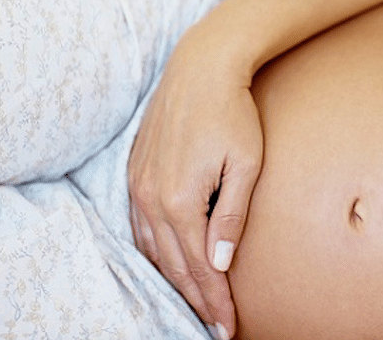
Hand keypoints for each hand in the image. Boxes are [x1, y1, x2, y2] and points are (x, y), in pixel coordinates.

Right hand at [128, 23, 262, 339]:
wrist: (202, 68)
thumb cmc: (233, 114)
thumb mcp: (246, 165)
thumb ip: (231, 217)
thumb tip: (220, 264)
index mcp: (180, 200)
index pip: (198, 267)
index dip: (214, 300)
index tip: (227, 327)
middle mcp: (151, 198)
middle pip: (173, 264)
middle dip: (195, 298)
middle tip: (214, 324)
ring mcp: (139, 185)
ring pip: (153, 248)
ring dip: (173, 278)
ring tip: (195, 301)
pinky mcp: (135, 172)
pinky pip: (140, 225)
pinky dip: (154, 250)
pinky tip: (167, 261)